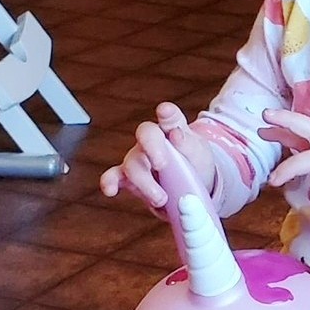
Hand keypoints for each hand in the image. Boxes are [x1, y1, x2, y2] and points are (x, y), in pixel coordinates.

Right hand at [98, 102, 215, 212]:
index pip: (170, 116)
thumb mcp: (198, 152)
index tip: (165, 112)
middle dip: (153, 149)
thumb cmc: (194, 163)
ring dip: (145, 183)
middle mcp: (152, 140)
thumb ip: (188, 144)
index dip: (167, 113)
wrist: (190, 186)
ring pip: (133, 163)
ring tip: (161, 198)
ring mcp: (138, 158)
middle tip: (162, 165)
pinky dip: (110, 182)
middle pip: (145, 136)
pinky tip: (110, 190)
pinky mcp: (129, 178)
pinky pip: (115, 177)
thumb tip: (176, 134)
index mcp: (172, 129)